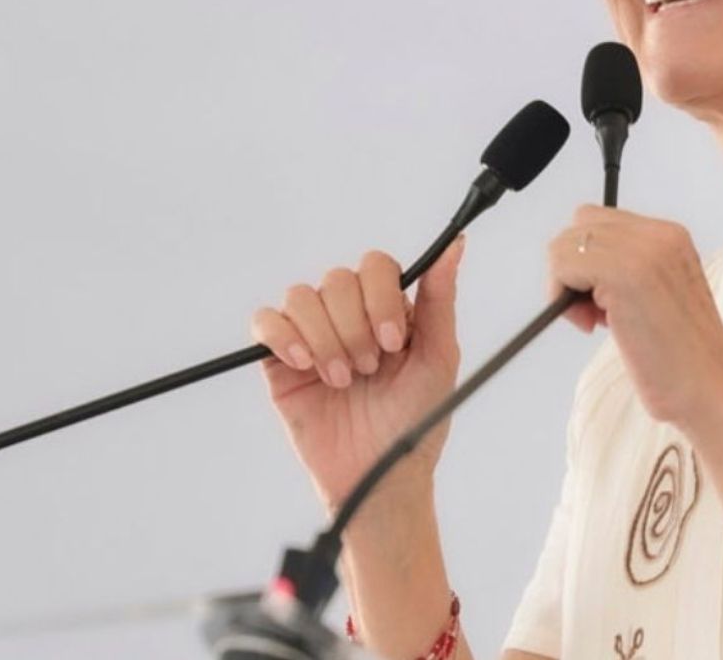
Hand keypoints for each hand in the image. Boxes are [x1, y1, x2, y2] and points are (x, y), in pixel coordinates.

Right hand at [249, 235, 466, 510]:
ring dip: (325, 337)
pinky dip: (283, 336)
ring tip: (342, 379)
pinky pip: (265, 322)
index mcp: (388, 309)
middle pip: (337, 279)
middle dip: (355, 326)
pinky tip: (305, 363)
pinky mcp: (279, 362)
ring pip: (301, 297)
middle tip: (369, 369)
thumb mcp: (438, 359)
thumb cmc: (415, 423)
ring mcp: (312, 336)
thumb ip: (440, 299)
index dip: (380, 297)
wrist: (380, 478)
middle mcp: (348, 315)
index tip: (394, 342)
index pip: (375, 267)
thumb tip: (457, 245)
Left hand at [548, 206, 722, 427]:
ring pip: (565, 245)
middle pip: (578, 227)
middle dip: (574, 270)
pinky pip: (561, 265)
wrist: (711, 392)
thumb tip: (572, 266)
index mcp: (671, 237)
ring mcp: (643, 250)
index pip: (600, 222)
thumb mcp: (658, 297)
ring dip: (567, 286)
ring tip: (599, 323)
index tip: (603, 302)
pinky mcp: (623, 273)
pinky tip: (594, 327)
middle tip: (595, 315)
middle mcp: (659, 234)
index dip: (590, 262)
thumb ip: (627, 270)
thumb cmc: (682, 361)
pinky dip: (562, 297)